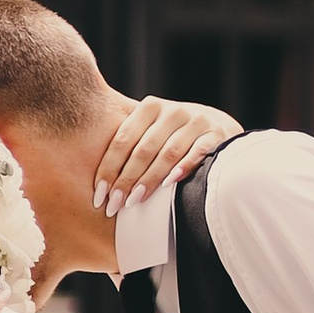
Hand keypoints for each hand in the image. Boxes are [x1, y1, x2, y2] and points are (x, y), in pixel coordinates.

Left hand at [91, 95, 242, 217]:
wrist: (217, 125)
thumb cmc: (172, 134)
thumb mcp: (152, 129)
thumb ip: (129, 142)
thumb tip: (96, 182)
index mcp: (150, 107)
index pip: (123, 139)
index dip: (109, 167)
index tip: (99, 194)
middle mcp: (173, 111)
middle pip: (143, 149)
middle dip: (126, 179)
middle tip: (114, 205)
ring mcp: (197, 121)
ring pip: (168, 153)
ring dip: (149, 180)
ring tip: (135, 202)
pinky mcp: (216, 135)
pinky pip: (197, 153)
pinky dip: (183, 168)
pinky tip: (168, 186)